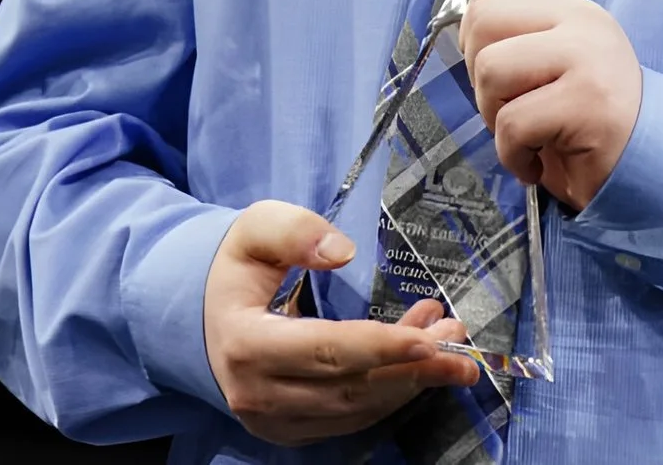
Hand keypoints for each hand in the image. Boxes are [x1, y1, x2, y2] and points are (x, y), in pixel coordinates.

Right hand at [201, 200, 480, 444]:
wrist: (202, 319)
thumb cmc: (236, 269)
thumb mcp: (254, 230)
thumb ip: (293, 231)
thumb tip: (342, 251)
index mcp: (246, 344)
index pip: (325, 350)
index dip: (381, 345)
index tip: (428, 337)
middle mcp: (259, 394)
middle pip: (351, 386)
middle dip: (413, 365)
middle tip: (460, 339)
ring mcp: (274, 421)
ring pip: (357, 408)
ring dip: (411, 378)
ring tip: (449, 341)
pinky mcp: (291, 431)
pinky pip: (352, 419)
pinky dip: (391, 392)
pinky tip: (418, 360)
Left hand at [459, 0, 642, 211]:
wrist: (651, 168)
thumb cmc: (591, 125)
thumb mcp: (559, 66)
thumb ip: (523, 40)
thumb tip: (465, 35)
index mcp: (571, 10)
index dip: (473, 34)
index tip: (494, 72)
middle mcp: (582, 23)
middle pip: (483, 22)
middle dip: (479, 77)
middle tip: (508, 108)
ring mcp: (587, 58)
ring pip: (491, 69)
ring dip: (493, 116)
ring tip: (524, 136)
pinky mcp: (587, 102)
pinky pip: (512, 123)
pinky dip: (512, 155)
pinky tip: (535, 163)